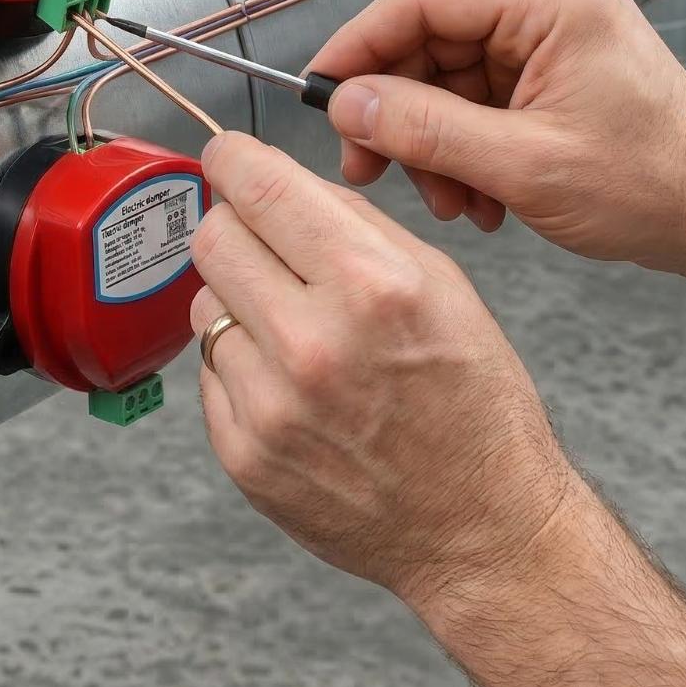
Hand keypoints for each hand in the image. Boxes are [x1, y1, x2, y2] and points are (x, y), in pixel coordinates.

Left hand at [190, 130, 576, 607]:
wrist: (482, 530)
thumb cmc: (473, 406)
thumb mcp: (442, 286)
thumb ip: (353, 223)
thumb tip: (274, 179)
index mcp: (373, 286)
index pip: (259, 189)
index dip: (232, 159)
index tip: (226, 156)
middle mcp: (313, 343)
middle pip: (213, 238)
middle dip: (235, 228)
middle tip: (265, 246)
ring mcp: (271, 406)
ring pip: (203, 305)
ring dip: (238, 303)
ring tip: (297, 333)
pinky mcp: (243, 454)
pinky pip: (210, 372)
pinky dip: (241, 366)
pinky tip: (293, 387)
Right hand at [310, 0, 685, 279]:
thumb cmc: (652, 185)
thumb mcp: (521, 166)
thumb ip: (425, 129)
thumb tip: (347, 103)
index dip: (360, 46)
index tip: (320, 94)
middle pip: (427, 39)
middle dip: (397, 112)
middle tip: (369, 168)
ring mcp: (547, 31)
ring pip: (443, 74)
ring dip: (430, 142)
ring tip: (447, 200)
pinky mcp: (546, 63)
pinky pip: (472, 95)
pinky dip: (459, 146)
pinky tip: (474, 194)